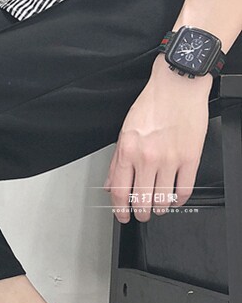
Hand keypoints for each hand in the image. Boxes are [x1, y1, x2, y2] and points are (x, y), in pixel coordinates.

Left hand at [103, 53, 211, 222]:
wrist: (177, 87)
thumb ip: (117, 161)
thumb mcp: (124, 132)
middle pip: (141, 200)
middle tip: (141, 215)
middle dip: (140, 214)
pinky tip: (175, 199)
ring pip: (162, 198)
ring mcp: (170, 159)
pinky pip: (184, 189)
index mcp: (127, 151)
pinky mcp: (190, 158)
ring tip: (157, 209)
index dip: (120, 210)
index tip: (122, 216)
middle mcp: (147, 157)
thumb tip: (111, 185)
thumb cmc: (151, 106)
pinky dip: (178, 200)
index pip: (119, 191)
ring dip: (159, 209)